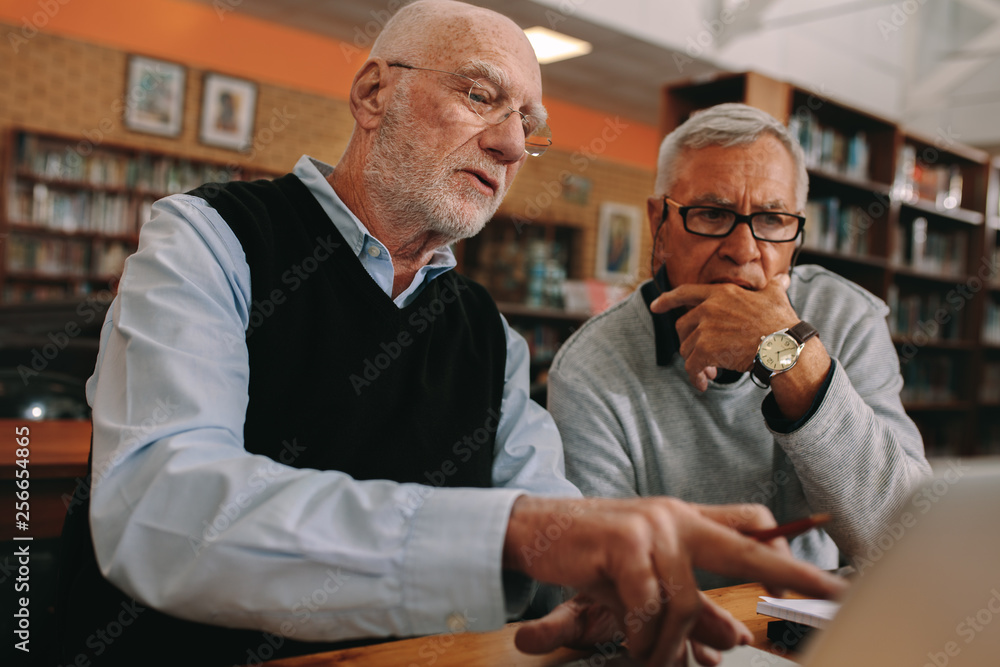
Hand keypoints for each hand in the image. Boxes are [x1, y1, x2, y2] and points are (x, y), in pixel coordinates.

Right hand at [504, 496, 846, 665]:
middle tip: (833, 595)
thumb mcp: (644, 576)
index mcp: (686, 518)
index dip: (787, 547)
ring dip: (669, 645)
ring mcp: (651, 526)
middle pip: (745, 547)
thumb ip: (691, 602)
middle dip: (793, 574)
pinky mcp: (624, 543)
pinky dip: (641, 636)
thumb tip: (736, 637)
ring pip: (686, 601)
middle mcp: (675, 516)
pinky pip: (648, 606)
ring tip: (649, 657)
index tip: (825, 575)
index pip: (750, 522)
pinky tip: (630, 641)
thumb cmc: (592, 554)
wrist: (533, 530)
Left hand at [649, 274, 796, 390]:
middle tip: (704, 358)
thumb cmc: (782, 323)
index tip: (655, 306)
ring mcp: (705, 328)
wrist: (784, 346)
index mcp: (721, 293)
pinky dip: (695, 377)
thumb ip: (774, 287)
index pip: (686, 292)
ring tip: (711, 372)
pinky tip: (703, 385)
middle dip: (689, 342)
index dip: (667, 299)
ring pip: (686, 348)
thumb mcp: (777, 298)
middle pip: (683, 326)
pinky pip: (691, 366)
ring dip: (696, 362)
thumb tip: (784, 279)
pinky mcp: (705, 349)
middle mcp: (709, 308)